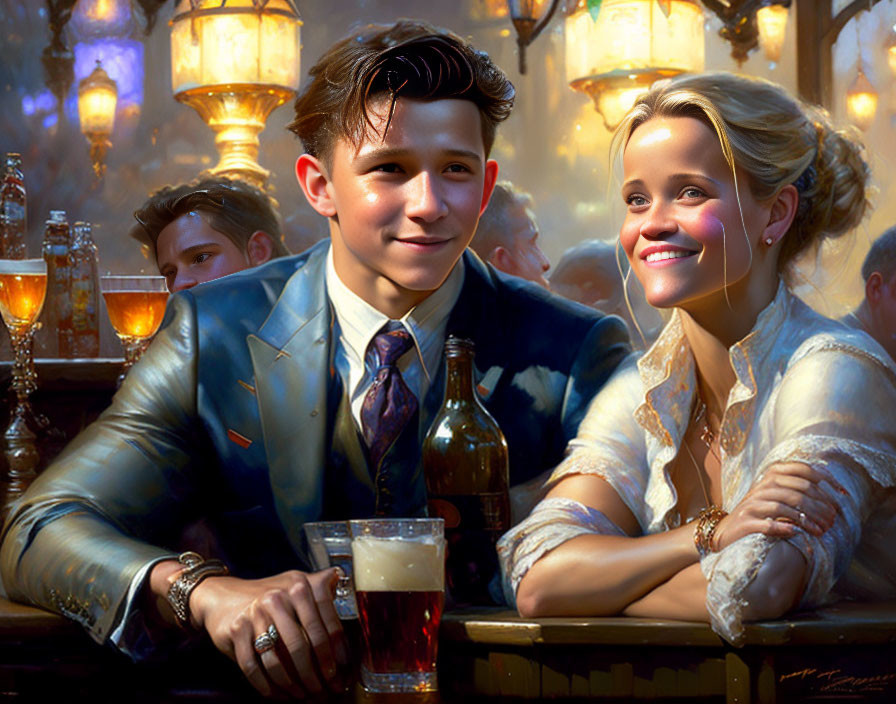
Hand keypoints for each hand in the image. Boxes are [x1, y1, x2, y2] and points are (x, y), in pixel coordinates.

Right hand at [189, 567, 348, 698]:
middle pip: (302, 645)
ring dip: (292, 684)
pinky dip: (267, 686)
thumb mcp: (298, 585)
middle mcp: (278, 596)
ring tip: (303, 695)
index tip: (341, 671)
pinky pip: (253, 666)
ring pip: (278, 660)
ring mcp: (255, 613)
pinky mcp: (236, 630)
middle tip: (324, 690)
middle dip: (315, 674)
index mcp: (300, 585)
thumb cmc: (271, 596)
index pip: (326, 623)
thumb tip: (358, 609)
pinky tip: (278, 694)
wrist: (224, 595)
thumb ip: (325, 593)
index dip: (336, 652)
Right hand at [713, 462, 840, 550]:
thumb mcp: (776, 495)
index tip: (842, 495)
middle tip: (832, 521)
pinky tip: (796, 533)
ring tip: (821, 531)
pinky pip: (768, 523)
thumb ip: (796, 488)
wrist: (728, 531)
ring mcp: (752, 504)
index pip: (802, 470)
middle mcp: (761, 486)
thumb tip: (829, 488)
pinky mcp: (745, 522)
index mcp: (771, 475)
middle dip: (820, 507)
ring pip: (785, 507)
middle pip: (798, 491)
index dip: (826, 480)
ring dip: (807, 520)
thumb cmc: (759, 514)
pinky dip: (783, 527)